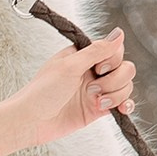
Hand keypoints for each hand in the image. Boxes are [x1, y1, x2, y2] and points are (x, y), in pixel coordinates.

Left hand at [12, 28, 136, 147]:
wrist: (31, 121)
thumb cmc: (42, 91)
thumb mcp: (69, 65)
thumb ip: (96, 50)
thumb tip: (119, 34)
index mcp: (83, 57)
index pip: (114, 50)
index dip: (112, 59)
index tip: (98, 68)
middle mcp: (91, 72)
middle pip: (124, 68)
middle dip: (115, 80)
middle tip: (92, 88)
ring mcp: (96, 91)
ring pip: (125, 86)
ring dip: (115, 94)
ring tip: (96, 102)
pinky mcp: (98, 109)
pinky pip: (123, 103)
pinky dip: (125, 105)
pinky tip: (120, 108)